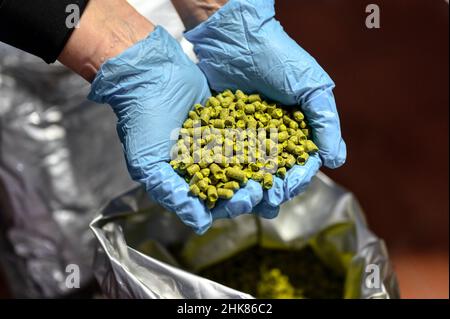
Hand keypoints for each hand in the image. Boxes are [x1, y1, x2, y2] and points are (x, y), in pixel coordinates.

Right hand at [88, 26, 262, 233]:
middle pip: (234, 184)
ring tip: (281, 174)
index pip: (214, 200)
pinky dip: (263, 142)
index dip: (232, 204)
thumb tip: (201, 226)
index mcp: (187, 179)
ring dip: (262, 170)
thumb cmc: (143, 122)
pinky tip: (279, 144)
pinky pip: (249, 135)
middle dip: (252, 189)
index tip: (248, 200)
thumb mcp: (149, 164)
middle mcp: (205, 163)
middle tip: (268, 188)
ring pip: (245, 162)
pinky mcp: (229, 120)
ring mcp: (218, 142)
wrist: (149, 75)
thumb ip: (173, 194)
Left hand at [184, 0, 346, 217]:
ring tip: (243, 201)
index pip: (301, 164)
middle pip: (275, 174)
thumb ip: (326, 122)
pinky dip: (223, 174)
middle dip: (271, 191)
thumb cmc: (280, 57)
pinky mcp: (221, 131)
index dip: (296, 180)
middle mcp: (272, 136)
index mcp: (297, 130)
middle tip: (264, 201)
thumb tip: (336, 161)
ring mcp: (246, 135)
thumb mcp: (311, 86)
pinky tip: (219, 186)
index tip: (286, 189)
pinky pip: (223, 157)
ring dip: (248, 189)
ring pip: (249, 172)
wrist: (237, 35)